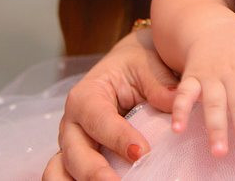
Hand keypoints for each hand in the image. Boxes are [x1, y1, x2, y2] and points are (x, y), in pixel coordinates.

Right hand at [42, 29, 177, 180]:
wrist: (128, 68)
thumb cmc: (137, 65)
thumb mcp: (148, 66)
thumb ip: (160, 86)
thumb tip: (176, 104)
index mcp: (86, 95)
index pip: (98, 119)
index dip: (118, 137)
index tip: (142, 152)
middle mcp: (72, 123)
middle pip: (73, 153)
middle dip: (95, 172)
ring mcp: (71, 145)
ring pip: (58, 171)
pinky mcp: (75, 160)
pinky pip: (65, 177)